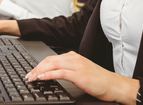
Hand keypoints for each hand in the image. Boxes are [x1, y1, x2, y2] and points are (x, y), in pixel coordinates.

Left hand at [25, 51, 139, 104]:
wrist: (114, 84)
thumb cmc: (99, 80)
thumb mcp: (82, 72)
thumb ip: (69, 70)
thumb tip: (55, 74)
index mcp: (74, 56)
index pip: (52, 58)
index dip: (40, 64)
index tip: (32, 71)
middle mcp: (74, 58)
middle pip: (49, 60)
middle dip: (36, 67)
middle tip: (28, 75)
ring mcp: (76, 65)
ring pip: (52, 64)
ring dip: (39, 71)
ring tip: (31, 77)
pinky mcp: (78, 74)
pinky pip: (59, 72)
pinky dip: (48, 74)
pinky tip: (41, 77)